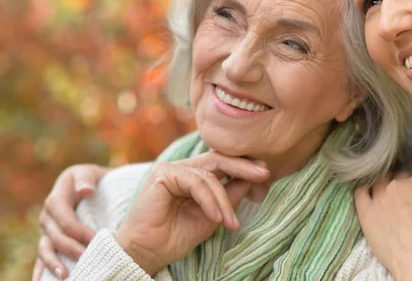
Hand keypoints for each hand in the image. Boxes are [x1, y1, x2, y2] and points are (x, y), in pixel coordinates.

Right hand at [34, 164, 108, 279]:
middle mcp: (47, 217)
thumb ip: (86, 178)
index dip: (78, 230)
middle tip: (88, 259)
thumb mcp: (88, 172)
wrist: (87, 185)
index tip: (95, 239)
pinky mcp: (48, 242)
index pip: (65, 218)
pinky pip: (42, 257)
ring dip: (53, 264)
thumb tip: (85, 190)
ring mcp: (46, 231)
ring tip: (64, 276)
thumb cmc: (90, 179)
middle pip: (55, 237)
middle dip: (71, 249)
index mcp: (56, 199)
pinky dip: (40, 271)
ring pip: (45, 250)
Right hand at [115, 152, 269, 275]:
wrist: (146, 252)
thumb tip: (252, 179)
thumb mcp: (211, 216)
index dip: (242, 165)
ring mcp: (170, 169)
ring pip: (209, 174)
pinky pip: (196, 182)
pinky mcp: (163, 174)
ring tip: (231, 222)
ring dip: (224, 200)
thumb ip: (228, 197)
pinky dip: (210, 199)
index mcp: (191, 175)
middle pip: (217, 158)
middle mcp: (181, 168)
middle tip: (264, 174)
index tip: (265, 173)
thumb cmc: (174, 237)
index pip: (220, 162)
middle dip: (243, 166)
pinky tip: (216, 217)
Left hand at [355, 172, 411, 280]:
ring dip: (383, 186)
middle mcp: (398, 184)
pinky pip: (360, 193)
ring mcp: (380, 196)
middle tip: (404, 199)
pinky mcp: (366, 211)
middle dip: (401, 185)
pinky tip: (366, 193)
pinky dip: (363, 191)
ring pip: (379, 182)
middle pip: (397, 177)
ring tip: (386, 197)